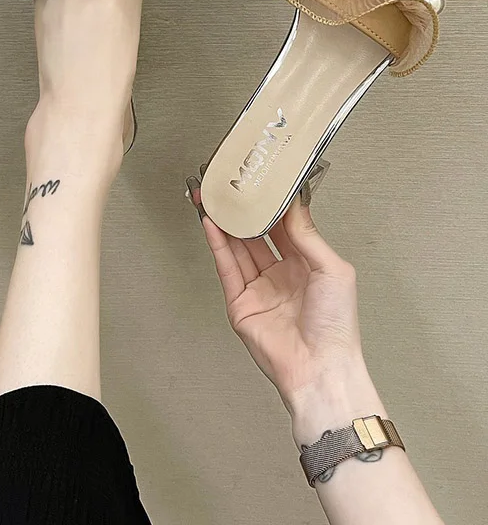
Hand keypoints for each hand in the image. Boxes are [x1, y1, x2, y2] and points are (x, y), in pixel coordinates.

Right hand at [186, 179, 362, 411]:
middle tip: (232, 188)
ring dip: (225, 223)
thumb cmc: (337, 326)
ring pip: (237, 247)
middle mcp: (282, 275)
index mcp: (308, 266)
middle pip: (256, 235)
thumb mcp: (333, 269)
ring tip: (215, 199)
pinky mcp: (240, 302)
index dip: (273, 206)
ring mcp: (259, 288)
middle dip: (243, 212)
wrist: (320, 366)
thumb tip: (292, 204)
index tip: (263, 183)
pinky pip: (226, 267)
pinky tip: (212, 224)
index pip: (285, 227)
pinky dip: (217, 244)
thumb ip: (307, 234)